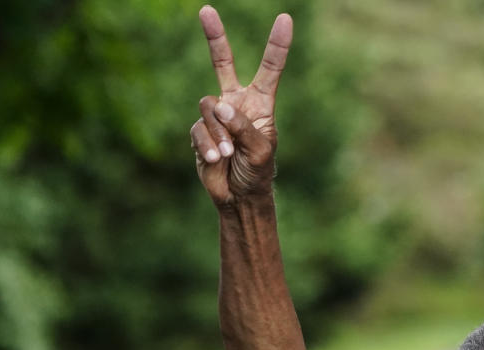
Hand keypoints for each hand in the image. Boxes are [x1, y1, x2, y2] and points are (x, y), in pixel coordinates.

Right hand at [190, 5, 292, 205]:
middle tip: (205, 10)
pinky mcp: (199, 131)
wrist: (238, 196)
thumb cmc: (257, 172)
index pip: (270, 69)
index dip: (277, 45)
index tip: (285, 19)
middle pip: (223, 63)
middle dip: (215, 37)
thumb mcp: (260, 151)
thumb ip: (243, 127)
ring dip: (218, 132)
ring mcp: (215, 116)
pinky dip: (208, 145)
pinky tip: (217, 159)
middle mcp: (237, 103)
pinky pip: (198, 129)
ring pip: (208, 107)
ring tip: (228, 154)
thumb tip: (220, 105)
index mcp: (261, 103)